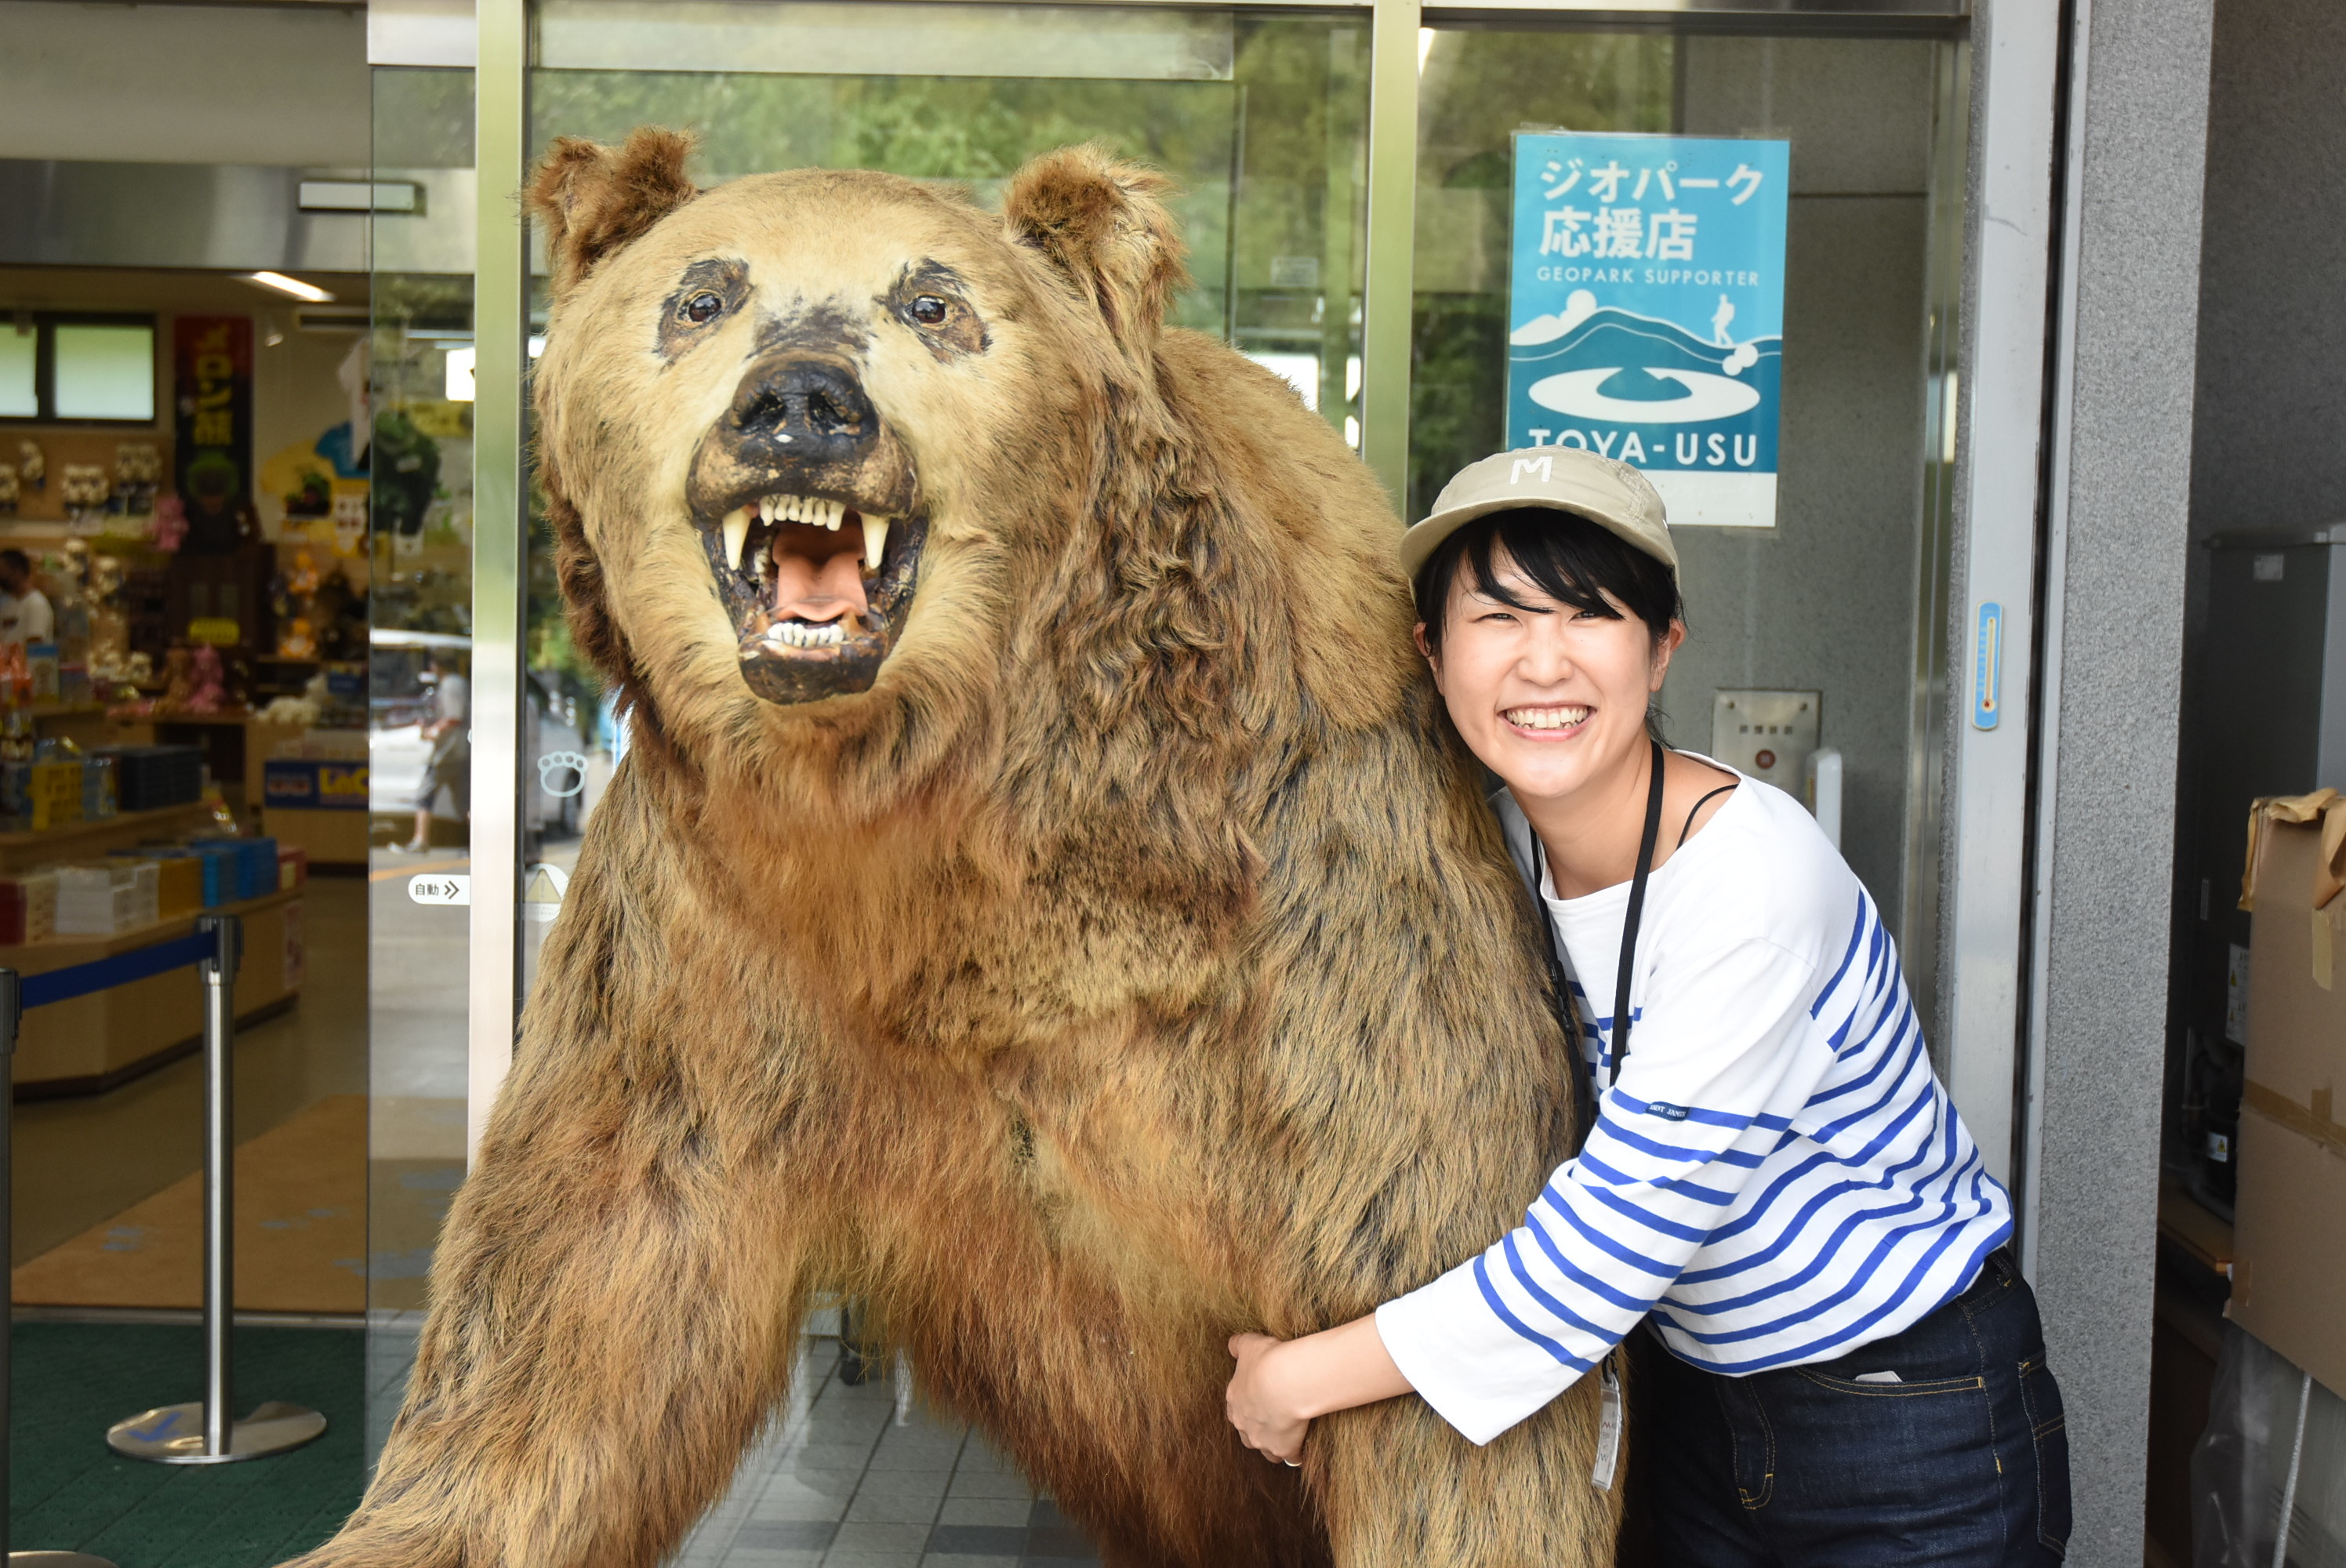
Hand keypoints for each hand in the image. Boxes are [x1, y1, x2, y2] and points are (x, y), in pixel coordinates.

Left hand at [1226, 1333, 1309, 1464]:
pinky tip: (1303, 1448)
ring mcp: (1262, 1441)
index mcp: (1235, 1402)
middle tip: (1273, 1422)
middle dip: (1258, 1431)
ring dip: (1274, 1446)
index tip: (1259, 1403)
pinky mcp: (1283, 1449)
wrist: (1287, 1381)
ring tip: (1287, 1438)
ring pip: (1266, 1451)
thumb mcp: (1249, 1345)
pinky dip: (1296, 1454)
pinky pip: (1291, 1457)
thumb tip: (1231, 1345)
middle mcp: (1244, 1425)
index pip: (1236, 1411)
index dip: (1247, 1409)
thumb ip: (1238, 1345)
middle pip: (1248, 1435)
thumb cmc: (1267, 1361)